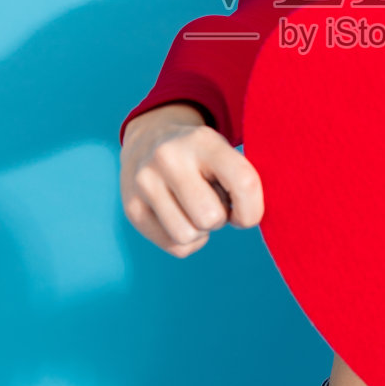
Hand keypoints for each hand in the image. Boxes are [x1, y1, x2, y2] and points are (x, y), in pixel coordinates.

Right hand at [119, 102, 264, 257]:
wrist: (149, 139)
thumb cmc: (200, 156)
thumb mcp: (224, 152)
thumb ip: (244, 181)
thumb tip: (249, 219)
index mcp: (202, 140)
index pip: (243, 182)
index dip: (252, 209)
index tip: (245, 210)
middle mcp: (168, 158)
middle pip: (211, 218)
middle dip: (220, 218)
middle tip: (213, 202)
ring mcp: (144, 182)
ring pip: (189, 235)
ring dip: (200, 230)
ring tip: (194, 207)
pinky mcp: (131, 208)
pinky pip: (174, 247)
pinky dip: (186, 241)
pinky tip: (181, 217)